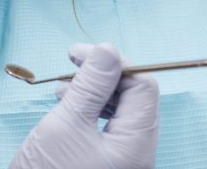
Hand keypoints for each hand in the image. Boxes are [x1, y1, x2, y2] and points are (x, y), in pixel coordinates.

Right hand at [10, 43, 158, 168]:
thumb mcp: (66, 123)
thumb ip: (90, 85)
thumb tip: (108, 51)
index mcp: (135, 145)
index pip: (142, 87)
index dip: (114, 63)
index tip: (82, 53)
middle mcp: (136, 153)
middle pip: (134, 98)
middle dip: (104, 75)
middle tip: (72, 61)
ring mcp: (123, 160)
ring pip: (120, 111)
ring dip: (94, 90)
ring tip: (64, 86)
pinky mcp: (107, 163)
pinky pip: (108, 127)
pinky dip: (88, 109)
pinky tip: (65, 103)